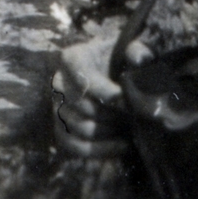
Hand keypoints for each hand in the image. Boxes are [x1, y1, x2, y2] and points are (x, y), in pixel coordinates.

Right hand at [51, 25, 134, 159]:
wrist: (117, 74)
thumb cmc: (123, 59)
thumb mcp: (133, 49)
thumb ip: (140, 50)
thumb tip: (137, 59)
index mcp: (72, 58)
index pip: (83, 78)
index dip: (106, 93)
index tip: (127, 100)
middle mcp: (59, 82)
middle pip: (82, 106)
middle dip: (112, 115)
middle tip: (134, 116)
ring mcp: (57, 106)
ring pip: (79, 127)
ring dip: (109, 131)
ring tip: (130, 128)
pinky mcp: (62, 128)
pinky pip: (75, 146)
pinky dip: (100, 150)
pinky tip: (124, 145)